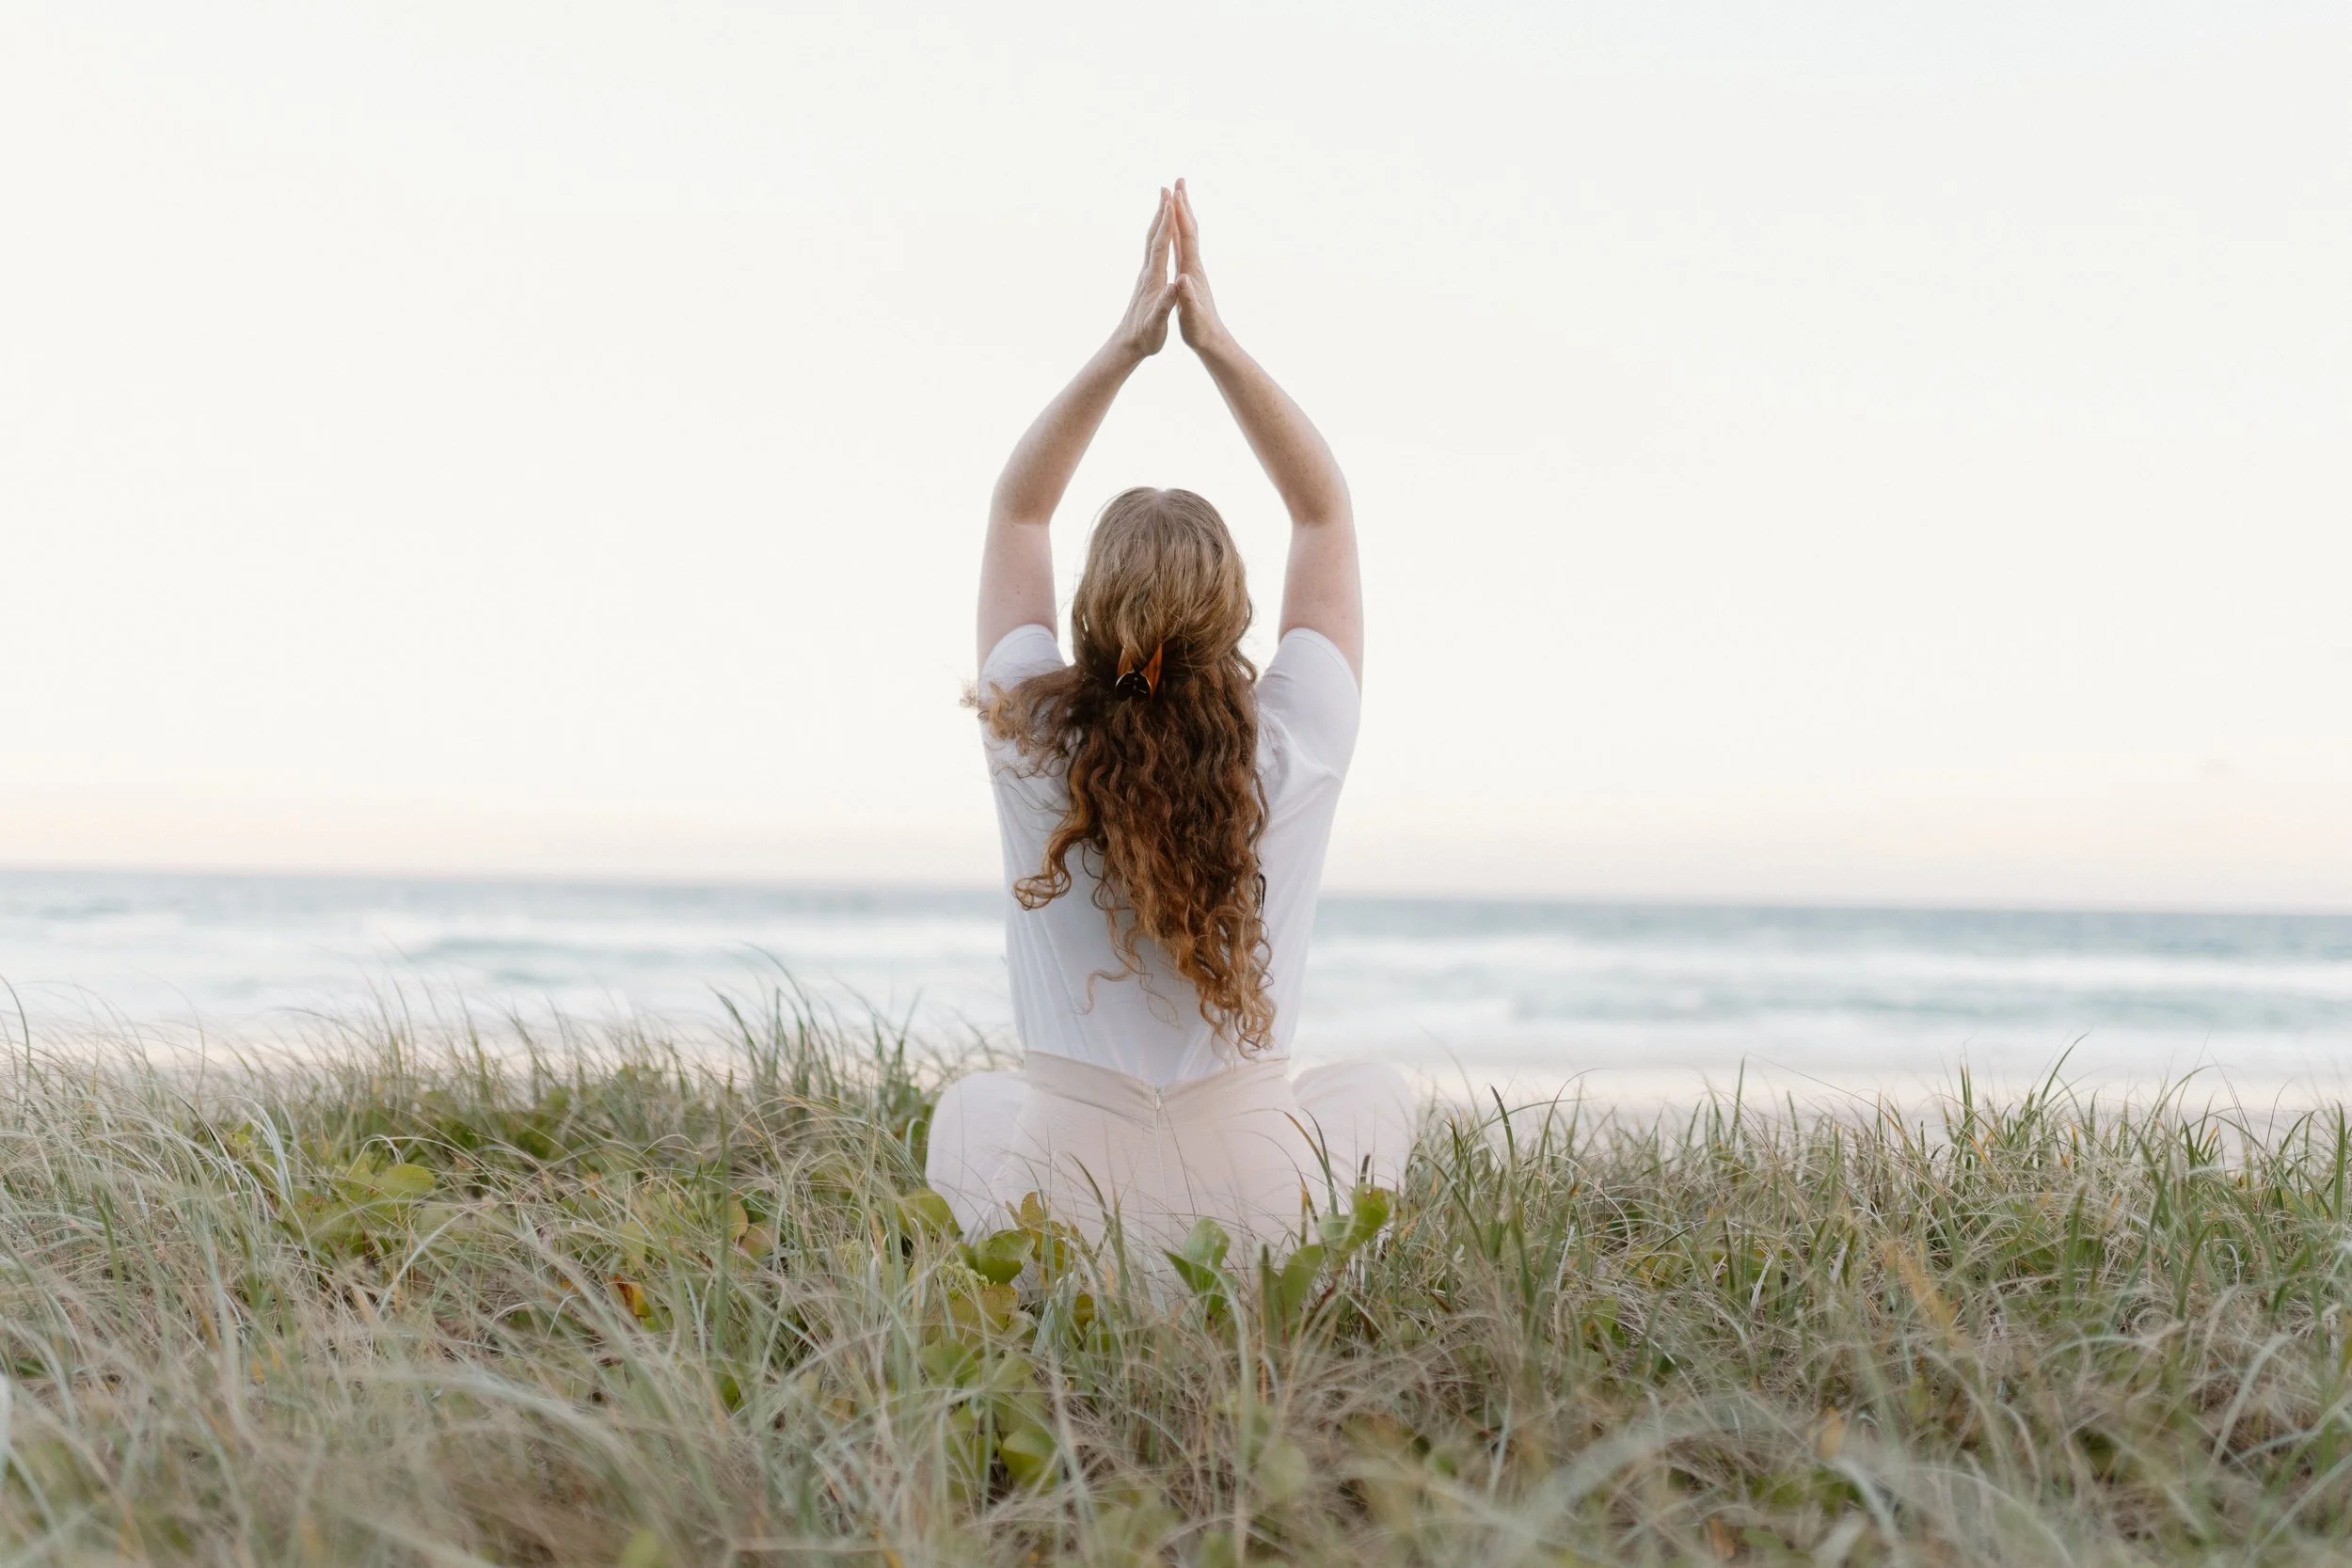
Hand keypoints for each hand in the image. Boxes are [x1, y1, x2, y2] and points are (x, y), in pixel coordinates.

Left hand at [1111, 188, 1178, 359]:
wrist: (1128, 344)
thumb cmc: (1145, 336)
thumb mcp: (1157, 324)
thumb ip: (1165, 304)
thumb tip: (1173, 286)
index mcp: (1153, 280)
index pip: (1159, 246)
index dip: (1165, 223)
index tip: (1170, 201)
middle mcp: (1147, 273)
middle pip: (1153, 236)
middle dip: (1160, 212)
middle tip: (1166, 189)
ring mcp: (1145, 275)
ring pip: (1151, 241)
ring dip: (1158, 220)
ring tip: (1164, 202)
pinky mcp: (1146, 280)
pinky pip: (1153, 250)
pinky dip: (1158, 235)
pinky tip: (1161, 233)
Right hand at [1170, 179, 1231, 355]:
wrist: (1212, 340)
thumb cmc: (1200, 330)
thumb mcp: (1191, 316)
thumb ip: (1187, 297)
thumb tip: (1183, 280)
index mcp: (1192, 271)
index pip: (1186, 236)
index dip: (1180, 214)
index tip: (1174, 192)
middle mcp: (1195, 265)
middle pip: (1189, 228)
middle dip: (1184, 204)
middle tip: (1178, 181)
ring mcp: (1193, 270)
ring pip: (1187, 235)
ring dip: (1182, 215)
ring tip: (1178, 196)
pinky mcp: (1191, 276)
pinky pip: (1183, 247)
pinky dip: (1178, 232)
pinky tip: (1176, 230)